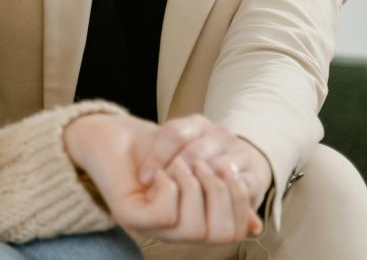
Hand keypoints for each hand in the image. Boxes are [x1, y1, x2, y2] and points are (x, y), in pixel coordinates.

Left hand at [64, 113, 260, 243]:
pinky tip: (159, 173)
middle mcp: (175, 230)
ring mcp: (153, 227)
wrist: (110, 133)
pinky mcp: (131, 217)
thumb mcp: (200, 157)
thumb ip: (225, 187)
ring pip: (195, 229)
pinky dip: (169, 187)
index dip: (241, 201)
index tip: (229, 166)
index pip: (235, 232)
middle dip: (220, 191)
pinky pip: (165, 215)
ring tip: (180, 164)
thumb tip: (256, 226)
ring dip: (194, 187)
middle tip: (202, 163)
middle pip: (222, 234)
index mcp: (194, 219)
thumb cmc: (156, 143)